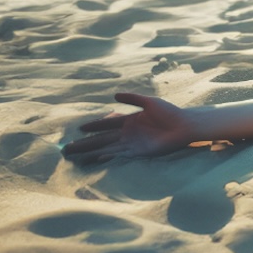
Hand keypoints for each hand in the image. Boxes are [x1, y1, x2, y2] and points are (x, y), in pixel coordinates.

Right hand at [62, 93, 198, 163]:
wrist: (184, 126)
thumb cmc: (170, 113)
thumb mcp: (149, 102)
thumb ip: (132, 98)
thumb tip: (114, 96)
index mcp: (129, 120)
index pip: (106, 123)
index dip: (94, 126)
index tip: (79, 128)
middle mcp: (127, 133)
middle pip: (102, 139)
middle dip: (85, 143)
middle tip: (68, 148)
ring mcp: (131, 143)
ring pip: (106, 148)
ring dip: (91, 152)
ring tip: (76, 157)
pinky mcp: (138, 152)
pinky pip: (119, 155)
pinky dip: (108, 156)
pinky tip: (96, 157)